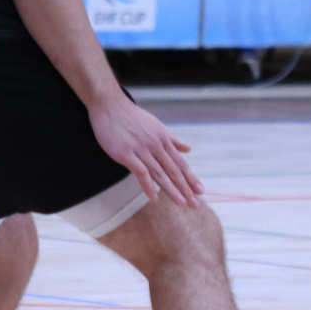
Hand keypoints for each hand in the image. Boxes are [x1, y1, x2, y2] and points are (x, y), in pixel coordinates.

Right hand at [88, 98, 202, 206]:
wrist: (110, 106)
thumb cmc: (132, 117)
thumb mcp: (156, 126)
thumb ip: (172, 139)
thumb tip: (188, 149)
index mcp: (164, 139)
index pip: (180, 162)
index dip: (190, 178)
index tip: (200, 190)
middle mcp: (156, 145)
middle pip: (174, 170)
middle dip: (185, 188)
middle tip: (195, 203)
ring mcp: (142, 150)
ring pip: (160, 173)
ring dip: (172, 190)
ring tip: (182, 203)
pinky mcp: (126, 154)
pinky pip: (141, 172)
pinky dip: (148, 186)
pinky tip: (154, 197)